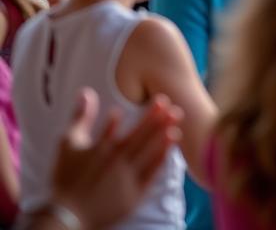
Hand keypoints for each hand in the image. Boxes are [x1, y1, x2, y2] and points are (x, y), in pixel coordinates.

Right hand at [47, 88, 181, 229]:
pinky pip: (150, 174)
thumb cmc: (65, 179)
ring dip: (163, 136)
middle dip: (159, 120)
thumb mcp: (68, 144)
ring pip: (149, 153)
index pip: (135, 126)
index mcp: (104, 148)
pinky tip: (169, 147)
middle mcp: (118, 161)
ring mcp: (127, 178)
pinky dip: (161, 159)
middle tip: (175, 106)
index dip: (146, 112)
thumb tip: (86, 91)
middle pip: (142, 137)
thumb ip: (80, 117)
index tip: (162, 98)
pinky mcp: (133, 195)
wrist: (66, 218)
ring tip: (176, 122)